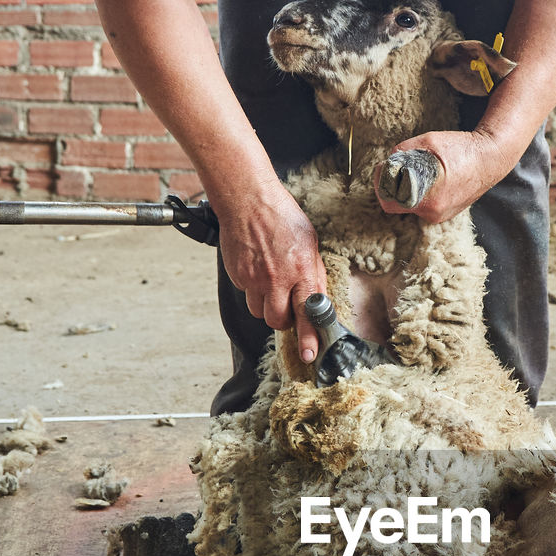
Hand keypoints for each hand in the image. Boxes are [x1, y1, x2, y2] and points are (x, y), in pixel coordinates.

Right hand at [215, 179, 325, 362]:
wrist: (248, 200)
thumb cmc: (282, 217)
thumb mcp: (310, 243)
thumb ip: (313, 273)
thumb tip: (317, 299)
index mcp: (302, 270)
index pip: (308, 313)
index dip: (308, 338)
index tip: (309, 355)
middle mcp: (278, 279)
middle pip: (278, 322)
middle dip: (283, 320)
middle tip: (286, 304)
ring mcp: (255, 279)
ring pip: (259, 312)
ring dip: (266, 304)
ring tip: (270, 281)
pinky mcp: (238, 276)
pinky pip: (246, 294)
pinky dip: (252, 288)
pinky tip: (256, 268)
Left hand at [373, 129, 512, 223]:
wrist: (492, 158)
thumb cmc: (462, 148)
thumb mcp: (429, 141)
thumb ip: (404, 149)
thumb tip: (389, 158)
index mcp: (429, 200)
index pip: (389, 203)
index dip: (381, 185)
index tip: (383, 169)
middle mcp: (434, 213)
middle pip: (399, 205)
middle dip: (393, 186)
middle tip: (394, 168)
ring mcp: (441, 216)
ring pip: (411, 206)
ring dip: (406, 190)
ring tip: (412, 172)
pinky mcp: (446, 214)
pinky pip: (424, 207)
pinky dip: (420, 194)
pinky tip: (426, 179)